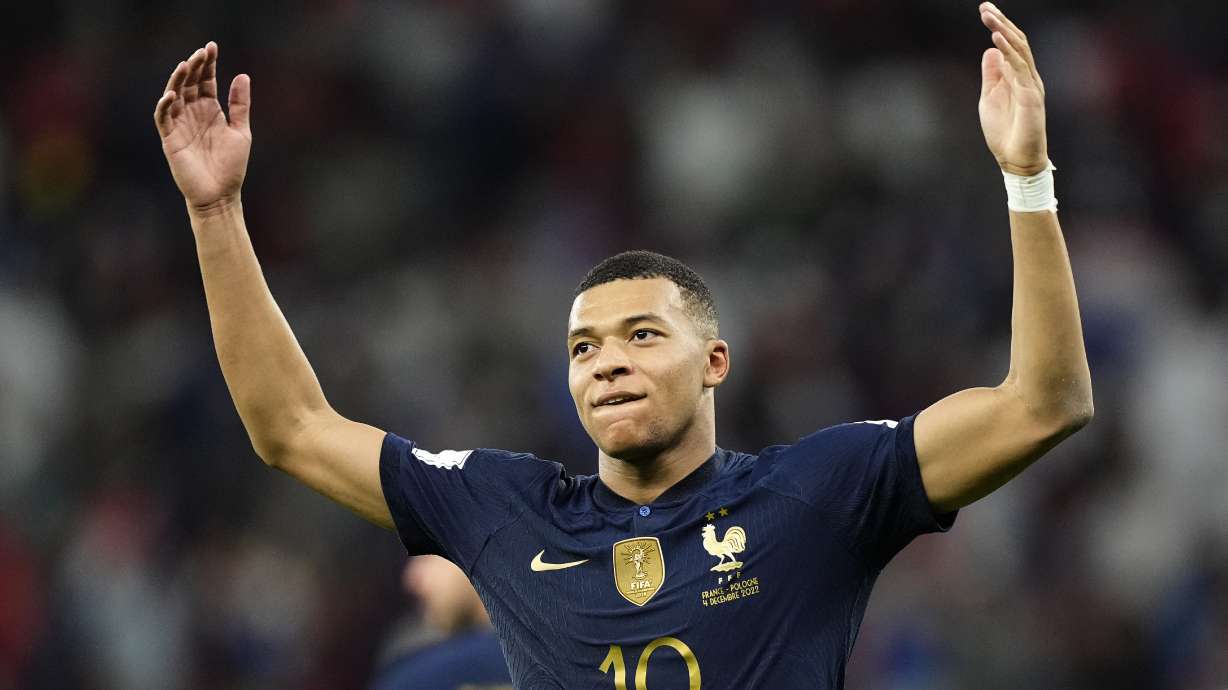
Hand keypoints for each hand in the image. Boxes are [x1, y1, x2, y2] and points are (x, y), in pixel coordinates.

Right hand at [153, 42, 251, 214]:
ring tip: (185, 65)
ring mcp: (180, 125)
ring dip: (178, 80)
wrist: (221, 195)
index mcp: (210, 111)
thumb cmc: (231, 166)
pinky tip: (173, 94)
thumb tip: (242, 75)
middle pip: (190, 84)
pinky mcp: (170, 139)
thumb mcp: (241, 131)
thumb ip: (240, 105)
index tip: (212, 46)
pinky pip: (163, 118)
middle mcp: (193, 114)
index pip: (206, 81)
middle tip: (201, 52)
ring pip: (174, 95)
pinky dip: (165, 106)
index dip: (208, 64)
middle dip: (194, 67)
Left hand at [978, 3, 1047, 175]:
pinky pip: (1020, 68)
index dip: (999, 26)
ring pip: (1019, 50)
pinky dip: (1008, 51)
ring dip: (1003, 31)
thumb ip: (992, 74)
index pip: (1010, 44)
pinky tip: (997, 38)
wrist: (1016, 160)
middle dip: (1001, 22)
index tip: (985, 10)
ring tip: (989, 17)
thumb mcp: (990, 98)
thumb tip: (989, 50)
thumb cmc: (1004, 132)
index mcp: (1017, 76)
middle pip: (1016, 41)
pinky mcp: (1031, 95)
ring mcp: (1031, 84)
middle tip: (985, 6)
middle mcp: (1027, 76)